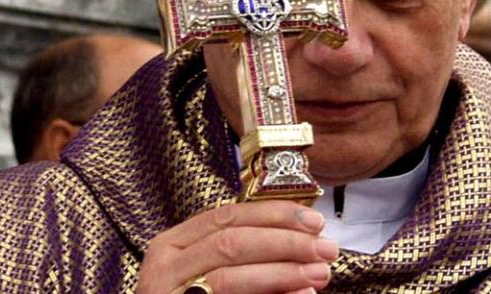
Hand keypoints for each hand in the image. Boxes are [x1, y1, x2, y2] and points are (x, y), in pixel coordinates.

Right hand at [138, 200, 337, 293]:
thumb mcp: (213, 272)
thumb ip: (251, 254)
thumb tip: (308, 238)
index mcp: (173, 245)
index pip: (228, 215)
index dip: (275, 215)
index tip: (315, 221)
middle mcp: (163, 268)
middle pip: (232, 242)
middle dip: (286, 242)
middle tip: (326, 248)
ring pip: (230, 276)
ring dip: (283, 272)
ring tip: (320, 273)